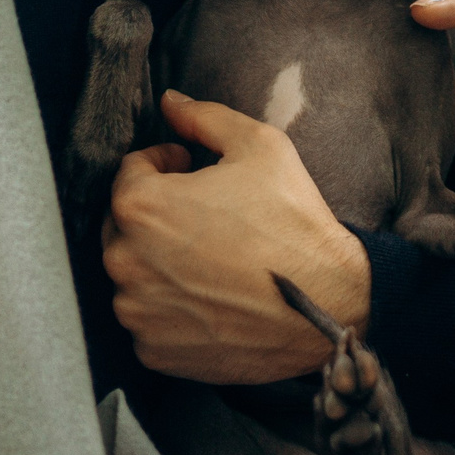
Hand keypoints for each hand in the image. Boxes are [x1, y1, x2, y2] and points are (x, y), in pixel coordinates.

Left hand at [101, 89, 371, 384]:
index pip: (130, 172)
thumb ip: (203, 117)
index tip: (193, 171)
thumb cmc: (293, 222)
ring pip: (134, 274)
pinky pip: (148, 319)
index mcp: (141, 206)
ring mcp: (138, 312)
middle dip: (158, 214)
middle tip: (206, 216)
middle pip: (124, 225)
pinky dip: (170, 307)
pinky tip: (211, 295)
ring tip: (211, 258)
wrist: (329, 304)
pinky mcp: (155, 351)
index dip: (165, 165)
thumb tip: (170, 102)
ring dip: (160, 261)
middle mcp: (125, 262)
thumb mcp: (258, 146)